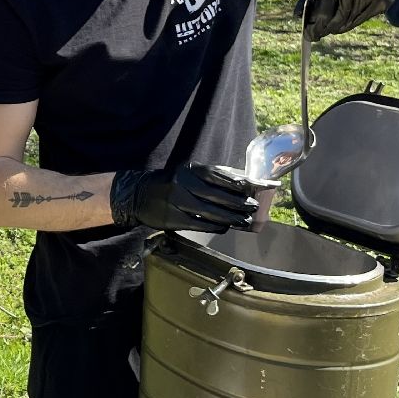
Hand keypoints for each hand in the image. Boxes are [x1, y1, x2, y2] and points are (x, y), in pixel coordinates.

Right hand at [109, 163, 263, 232]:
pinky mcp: (171, 218)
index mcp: (190, 170)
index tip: (259, 186)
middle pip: (217, 195)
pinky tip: (224, 227)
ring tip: (244, 222)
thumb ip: (214, 178)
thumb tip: (245, 184)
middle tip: (253, 208)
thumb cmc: (172, 184)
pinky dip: (214, 226)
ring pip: (209, 212)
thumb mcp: (189, 174)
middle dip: (239, 203)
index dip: (241, 182)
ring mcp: (176, 202)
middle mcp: (183, 184)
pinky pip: (199, 224)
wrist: (139, 195)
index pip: (220, 175)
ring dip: (230, 218)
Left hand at [295, 0, 398, 39]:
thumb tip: (298, 16)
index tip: (308, 34)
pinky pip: (365, 17)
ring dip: (339, 26)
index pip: (323, 12)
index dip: (314, 27)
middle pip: (338, 20)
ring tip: (331, 25)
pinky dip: (354, 20)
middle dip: (325, 29)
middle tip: (317, 34)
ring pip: (351, 22)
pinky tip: (347, 16)